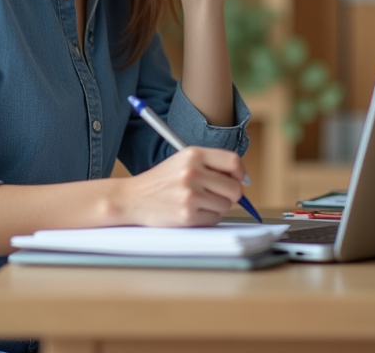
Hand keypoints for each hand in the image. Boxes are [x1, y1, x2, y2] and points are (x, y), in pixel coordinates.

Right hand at [116, 147, 248, 226]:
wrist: (132, 198)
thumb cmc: (160, 181)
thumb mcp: (182, 161)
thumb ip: (209, 165)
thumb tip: (241, 179)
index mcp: (193, 154)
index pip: (233, 161)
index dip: (240, 173)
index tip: (238, 179)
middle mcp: (192, 172)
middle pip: (234, 188)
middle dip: (230, 195)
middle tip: (216, 195)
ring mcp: (190, 194)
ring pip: (226, 205)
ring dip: (217, 207)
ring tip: (198, 202)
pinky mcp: (188, 214)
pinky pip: (214, 218)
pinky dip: (207, 217)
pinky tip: (191, 211)